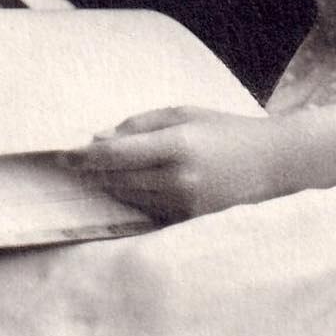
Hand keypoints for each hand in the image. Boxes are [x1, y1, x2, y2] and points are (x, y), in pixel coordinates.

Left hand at [63, 106, 292, 221]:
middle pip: (116, 180)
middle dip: (93, 172)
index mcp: (176, 145)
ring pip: (128, 197)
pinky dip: (134, 198)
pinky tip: (132, 186)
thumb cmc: (227, 131)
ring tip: (102, 173)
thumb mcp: (185, 113)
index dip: (83, 157)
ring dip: (111, 185)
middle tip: (73, 164)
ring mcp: (183, 205)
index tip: (62, 156)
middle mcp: (177, 179)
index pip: (115, 155)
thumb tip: (99, 139)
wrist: (273, 164)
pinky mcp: (188, 221)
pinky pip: (147, 210)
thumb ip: (141, 124)